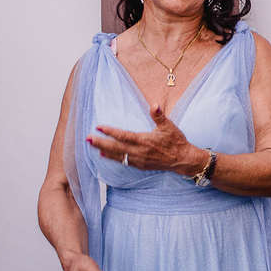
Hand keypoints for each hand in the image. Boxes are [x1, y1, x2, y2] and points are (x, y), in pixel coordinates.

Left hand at [88, 104, 202, 174]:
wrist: (183, 159)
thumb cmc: (176, 142)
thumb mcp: (169, 126)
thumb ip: (159, 116)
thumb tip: (154, 105)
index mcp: (144, 140)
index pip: (123, 135)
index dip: (110, 131)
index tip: (98, 127)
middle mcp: (139, 151)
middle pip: (115, 147)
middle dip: (100, 143)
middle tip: (87, 139)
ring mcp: (139, 160)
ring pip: (117, 155)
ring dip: (103, 150)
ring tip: (91, 146)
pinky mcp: (140, 165)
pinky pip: (123, 161)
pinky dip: (112, 158)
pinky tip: (104, 156)